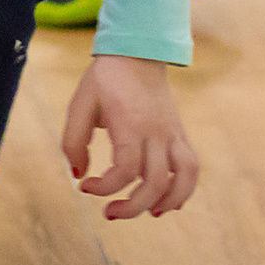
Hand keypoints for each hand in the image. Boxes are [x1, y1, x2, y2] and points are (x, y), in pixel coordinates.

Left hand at [63, 55, 200, 218]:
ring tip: (148, 212)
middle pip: (155, 182)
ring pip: (184, 178)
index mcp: (130, 124)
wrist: (137, 52)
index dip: (104, 187)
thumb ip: (73, 140)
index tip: (85, 186)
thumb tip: (78, 175)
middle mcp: (157, 132)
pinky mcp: (180, 134)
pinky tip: (168, 200)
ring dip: (167, 202)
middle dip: (132, 207)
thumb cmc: (106, 79)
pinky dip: (184, 188)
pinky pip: (191, 167)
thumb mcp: (80, 104)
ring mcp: (173, 133)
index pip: (125, 170)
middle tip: (109, 213)